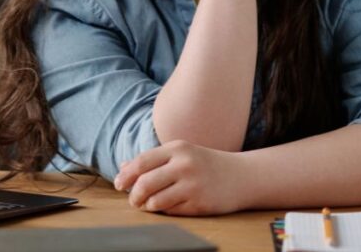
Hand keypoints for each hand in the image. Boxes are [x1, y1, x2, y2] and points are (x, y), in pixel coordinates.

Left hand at [113, 140, 246, 215]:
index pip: (142, 162)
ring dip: (146, 205)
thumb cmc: (206, 164)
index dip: (126, 175)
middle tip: (132, 200)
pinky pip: (171, 211)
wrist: (242, 176)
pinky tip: (167, 206)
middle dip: (133, 195)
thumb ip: (153, 159)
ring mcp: (193, 185)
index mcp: (178, 148)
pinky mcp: (199, 204)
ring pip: (155, 200)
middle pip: (145, 183)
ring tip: (147, 204)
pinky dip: (164, 211)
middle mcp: (185, 165)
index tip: (118, 185)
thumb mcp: (182, 153)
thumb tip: (123, 167)